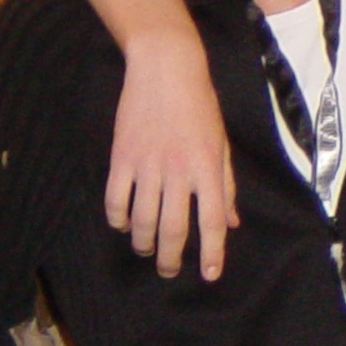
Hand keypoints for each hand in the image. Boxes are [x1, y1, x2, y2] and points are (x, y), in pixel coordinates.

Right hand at [109, 31, 236, 279]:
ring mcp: (148, 166)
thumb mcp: (222, 145)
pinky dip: (117, 218)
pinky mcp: (121, 157)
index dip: (211, 253)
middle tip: (169, 271)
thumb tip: (230, 222)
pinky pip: (115, 198)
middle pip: (173, 228)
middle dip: (171, 257)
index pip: (212, 222)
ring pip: (142, 219)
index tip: (208, 275)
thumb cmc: (201, 106)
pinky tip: (122, 225)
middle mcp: (179, 172)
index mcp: (209, 169)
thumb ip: (225, 186)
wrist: (166, 69)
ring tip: (146, 251)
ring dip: (143, 242)